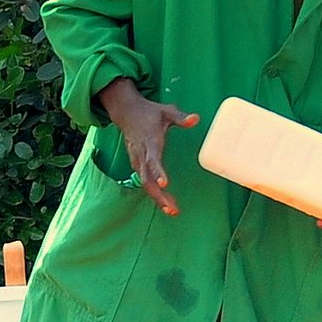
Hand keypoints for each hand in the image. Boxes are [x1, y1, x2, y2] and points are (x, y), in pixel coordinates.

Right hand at [97, 77, 199, 215]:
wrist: (126, 112)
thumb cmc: (150, 113)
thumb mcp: (167, 111)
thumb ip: (181, 118)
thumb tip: (195, 119)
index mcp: (150, 142)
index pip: (152, 159)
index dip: (157, 172)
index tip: (164, 184)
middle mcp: (141, 154)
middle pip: (147, 178)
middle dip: (158, 195)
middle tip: (172, 209)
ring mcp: (137, 160)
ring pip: (145, 183)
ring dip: (158, 198)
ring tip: (172, 210)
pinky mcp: (137, 164)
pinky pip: (145, 181)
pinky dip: (154, 193)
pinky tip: (165, 203)